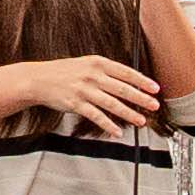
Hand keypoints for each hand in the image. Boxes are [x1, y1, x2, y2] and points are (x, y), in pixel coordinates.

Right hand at [9, 53, 165, 137]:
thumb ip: (105, 71)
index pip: (126, 72)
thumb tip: (127, 81)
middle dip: (141, 98)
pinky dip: (108, 125)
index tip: (156, 89)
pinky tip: (118, 132)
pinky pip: (96, 116)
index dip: (142, 81)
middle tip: (155, 106)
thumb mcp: (85, 64)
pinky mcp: (76, 104)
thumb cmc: (64, 72)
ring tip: (141, 121)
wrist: (38, 79)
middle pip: (123, 88)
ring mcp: (84, 90)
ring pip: (112, 104)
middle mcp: (93, 75)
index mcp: (98, 63)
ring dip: (129, 114)